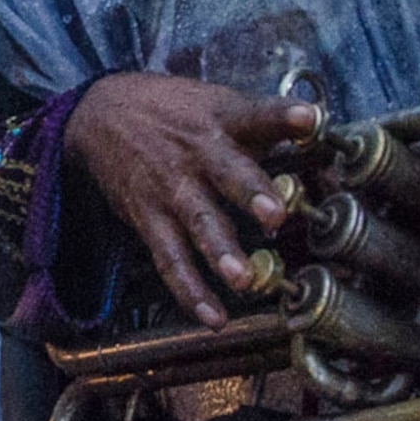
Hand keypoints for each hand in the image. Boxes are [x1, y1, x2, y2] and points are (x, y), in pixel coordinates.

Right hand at [62, 74, 314, 327]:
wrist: (99, 115)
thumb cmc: (173, 112)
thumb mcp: (216, 103)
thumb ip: (265, 123)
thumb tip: (320, 133)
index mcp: (221, 119)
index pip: (255, 114)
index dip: (283, 116)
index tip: (309, 119)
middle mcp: (197, 155)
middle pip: (227, 173)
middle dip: (251, 194)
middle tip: (274, 215)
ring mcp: (172, 188)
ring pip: (198, 222)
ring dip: (220, 251)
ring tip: (242, 279)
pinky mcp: (150, 218)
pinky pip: (171, 259)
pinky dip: (190, 290)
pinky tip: (212, 317)